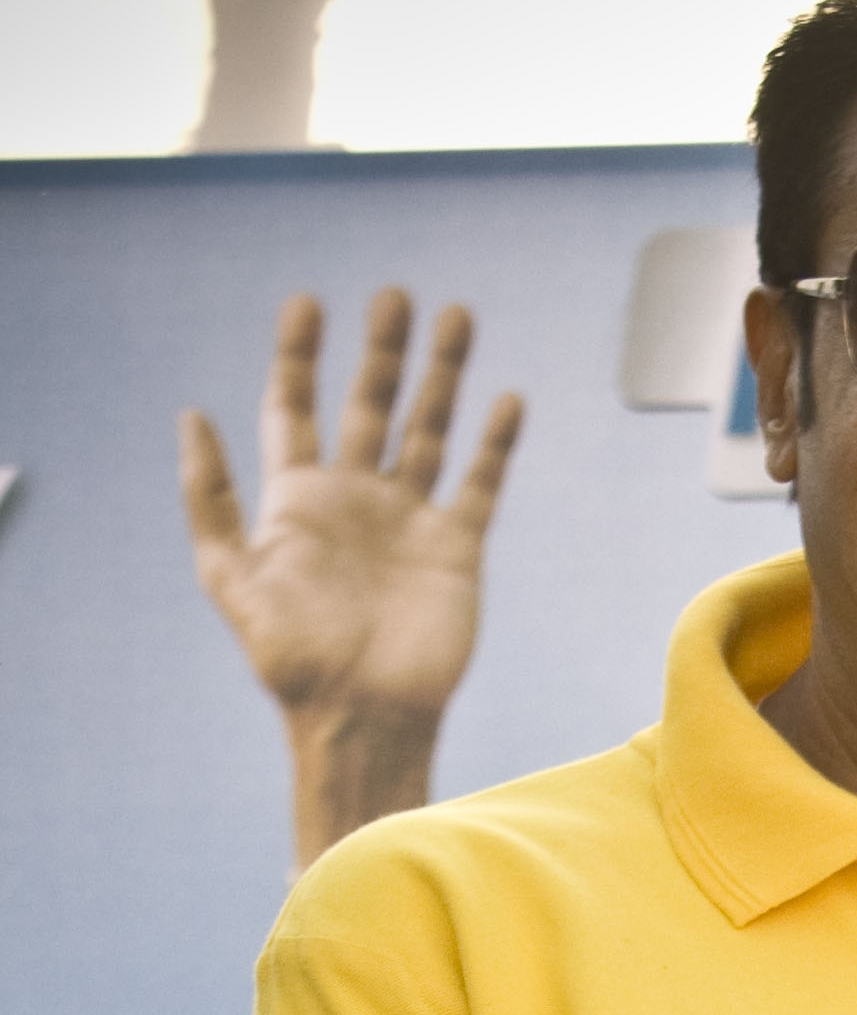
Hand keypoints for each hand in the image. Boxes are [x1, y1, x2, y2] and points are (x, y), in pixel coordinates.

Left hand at [180, 288, 522, 867]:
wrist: (365, 719)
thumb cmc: (292, 662)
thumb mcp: (232, 578)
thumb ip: (210, 498)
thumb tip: (191, 414)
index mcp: (298, 501)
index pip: (294, 408)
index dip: (298, 355)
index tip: (307, 303)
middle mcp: (355, 501)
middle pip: (369, 404)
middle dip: (382, 350)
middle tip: (394, 296)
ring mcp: (409, 522)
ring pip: (428, 430)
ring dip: (443, 375)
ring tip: (456, 317)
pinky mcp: (456, 551)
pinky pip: (479, 485)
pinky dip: (495, 444)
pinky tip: (507, 402)